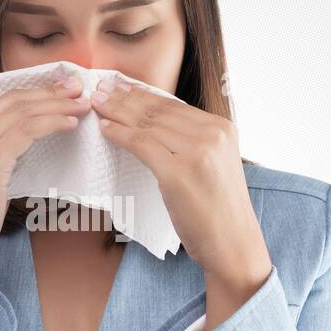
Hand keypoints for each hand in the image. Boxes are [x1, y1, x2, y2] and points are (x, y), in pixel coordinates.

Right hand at [0, 76, 89, 304]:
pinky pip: (25, 134)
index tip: (61, 90)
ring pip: (21, 114)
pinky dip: (51, 124)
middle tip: (78, 89)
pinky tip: (69, 125)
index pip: (1, 103)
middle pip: (13, 102)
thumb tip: (26, 141)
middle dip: (49, 92)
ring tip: (81, 106)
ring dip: (56, 106)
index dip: (34, 92)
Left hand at [91, 76, 271, 325]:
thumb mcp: (213, 166)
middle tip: (100, 88)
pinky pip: (141, 144)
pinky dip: (119, 134)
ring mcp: (196, 152)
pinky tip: (104, 128)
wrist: (234, 244)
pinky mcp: (178, 173)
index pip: (173, 105)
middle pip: (158, 111)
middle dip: (125, 97)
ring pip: (147, 124)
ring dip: (116, 111)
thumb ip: (193, 143)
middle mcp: (212, 134)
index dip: (143, 94)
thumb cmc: (219, 211)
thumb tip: (156, 127)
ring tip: (96, 103)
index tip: (121, 86)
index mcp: (222, 129)